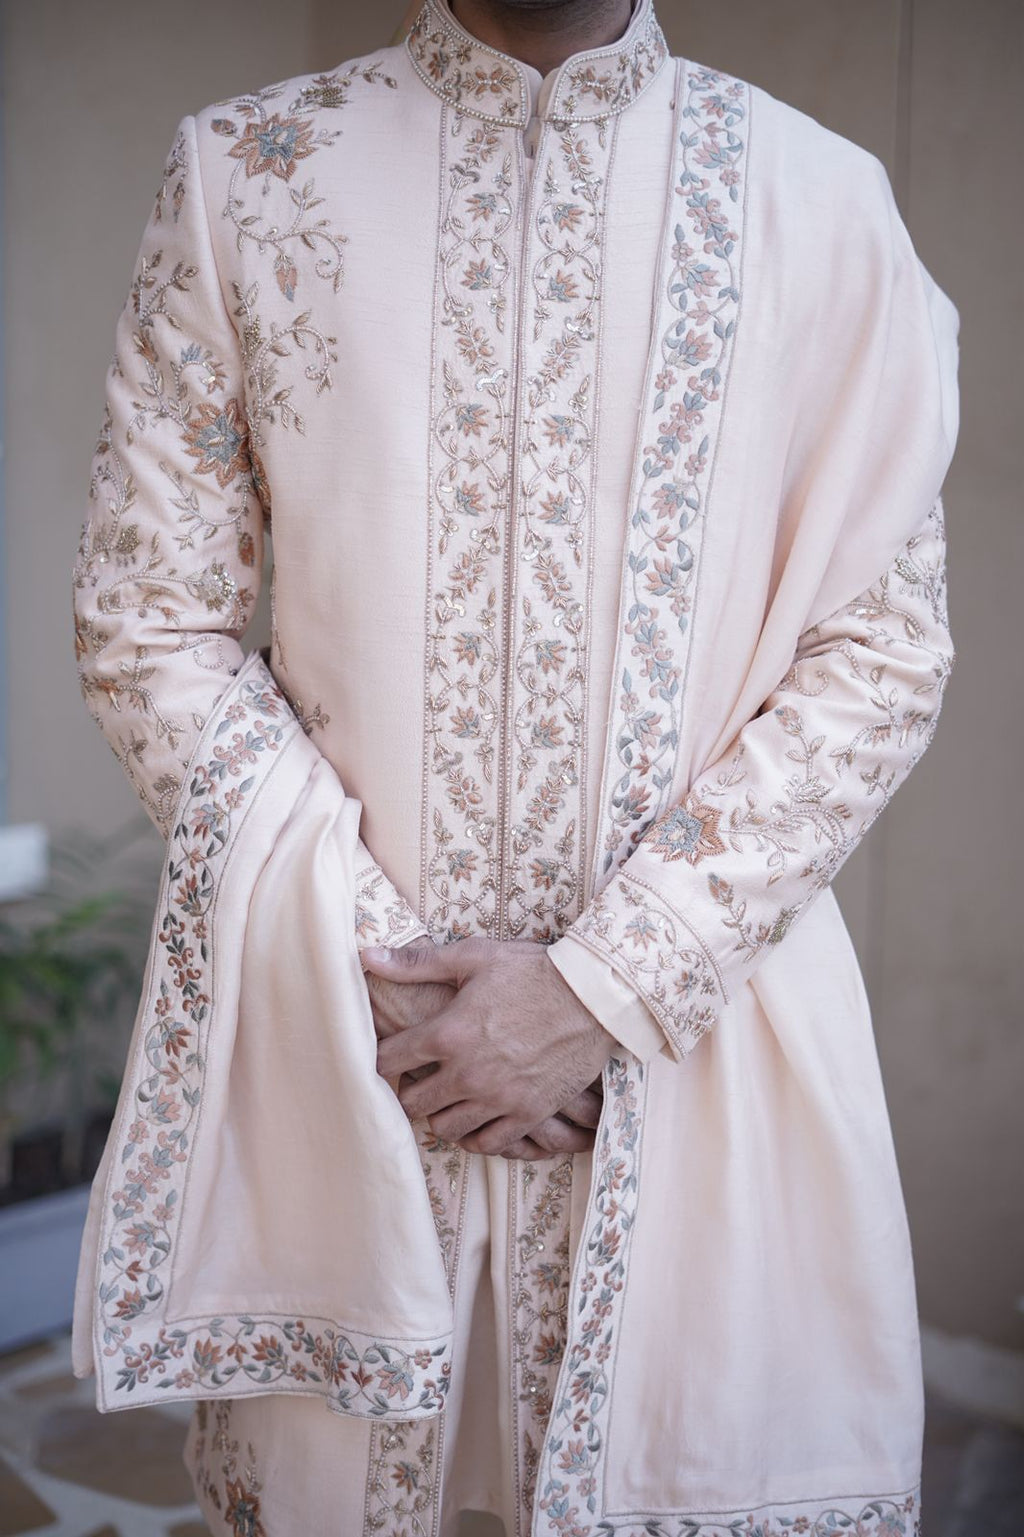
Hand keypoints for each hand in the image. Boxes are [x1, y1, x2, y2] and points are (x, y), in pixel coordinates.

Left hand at [362, 937, 617, 1157]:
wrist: (594, 995)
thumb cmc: (533, 971)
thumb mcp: (473, 956)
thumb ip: (416, 963)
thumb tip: (367, 956)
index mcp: (448, 1033)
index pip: (390, 1061)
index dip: (382, 1058)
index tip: (389, 1055)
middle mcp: (468, 1073)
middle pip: (413, 1102)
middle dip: (408, 1089)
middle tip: (418, 1078)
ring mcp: (499, 1098)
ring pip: (445, 1127)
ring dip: (440, 1113)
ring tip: (447, 1096)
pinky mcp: (528, 1114)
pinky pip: (486, 1144)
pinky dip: (474, 1135)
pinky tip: (474, 1117)